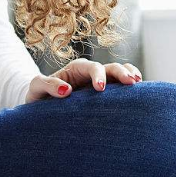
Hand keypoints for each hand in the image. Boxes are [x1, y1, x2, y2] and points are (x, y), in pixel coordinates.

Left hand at [25, 58, 142, 103]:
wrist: (40, 109)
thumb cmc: (37, 97)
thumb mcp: (36, 88)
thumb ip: (47, 84)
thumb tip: (67, 90)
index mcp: (75, 70)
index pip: (91, 67)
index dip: (98, 75)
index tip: (100, 89)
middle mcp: (90, 74)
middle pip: (110, 67)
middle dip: (121, 72)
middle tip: (131, 83)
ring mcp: (100, 84)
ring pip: (119, 74)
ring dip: (130, 75)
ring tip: (138, 83)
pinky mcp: (105, 97)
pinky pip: (120, 89)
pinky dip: (131, 88)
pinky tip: (139, 95)